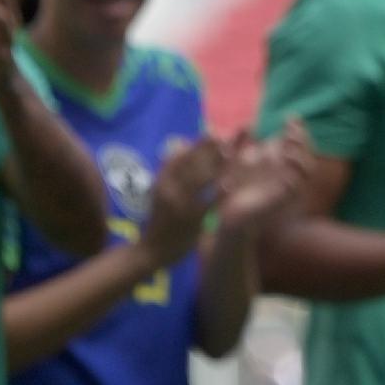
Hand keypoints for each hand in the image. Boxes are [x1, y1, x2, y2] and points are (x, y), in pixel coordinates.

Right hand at [140, 135, 225, 266]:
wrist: (150, 252)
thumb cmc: (160, 219)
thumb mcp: (160, 191)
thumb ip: (170, 170)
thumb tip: (180, 143)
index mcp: (161, 181)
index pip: (180, 155)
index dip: (198, 143)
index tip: (214, 132)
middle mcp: (168, 189)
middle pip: (193, 163)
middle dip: (212, 149)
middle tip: (229, 138)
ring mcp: (179, 204)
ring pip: (201, 179)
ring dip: (218, 164)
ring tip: (234, 153)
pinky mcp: (191, 219)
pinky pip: (208, 203)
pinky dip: (220, 192)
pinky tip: (232, 184)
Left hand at [216, 120, 312, 234]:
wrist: (229, 215)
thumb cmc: (235, 188)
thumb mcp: (236, 162)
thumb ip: (241, 143)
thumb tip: (248, 125)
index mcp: (279, 161)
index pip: (298, 142)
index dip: (298, 129)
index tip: (290, 117)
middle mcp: (287, 172)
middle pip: (307, 152)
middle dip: (303, 138)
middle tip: (292, 129)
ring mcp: (287, 187)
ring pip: (308, 169)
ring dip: (302, 154)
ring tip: (290, 144)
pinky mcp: (281, 200)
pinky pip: (295, 186)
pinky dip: (295, 172)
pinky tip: (287, 160)